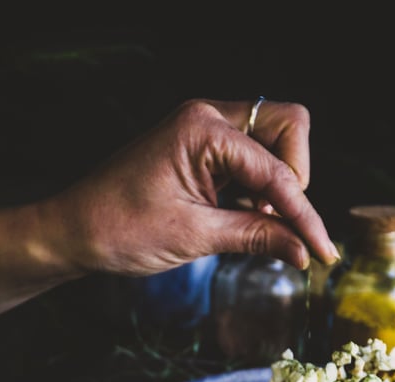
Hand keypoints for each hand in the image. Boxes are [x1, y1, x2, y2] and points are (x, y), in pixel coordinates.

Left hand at [59, 98, 339, 276]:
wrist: (73, 231)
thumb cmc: (119, 229)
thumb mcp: (193, 237)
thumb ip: (254, 236)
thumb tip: (302, 251)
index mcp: (202, 129)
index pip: (276, 171)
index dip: (303, 214)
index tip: (321, 251)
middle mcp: (207, 117)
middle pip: (286, 128)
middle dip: (294, 177)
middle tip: (277, 222)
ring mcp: (204, 131)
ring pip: (272, 142)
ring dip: (276, 186)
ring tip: (255, 226)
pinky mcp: (201, 150)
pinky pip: (248, 159)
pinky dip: (256, 191)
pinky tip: (244, 220)